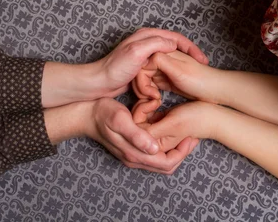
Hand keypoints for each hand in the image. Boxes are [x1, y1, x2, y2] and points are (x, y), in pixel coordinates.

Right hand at [84, 98, 198, 173]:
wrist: (85, 114)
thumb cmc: (102, 113)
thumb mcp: (120, 120)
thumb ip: (137, 135)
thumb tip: (154, 148)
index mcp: (135, 154)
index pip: (167, 163)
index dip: (183, 152)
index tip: (192, 136)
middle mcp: (135, 158)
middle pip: (166, 165)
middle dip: (182, 152)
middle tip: (193, 135)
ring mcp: (133, 154)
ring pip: (161, 160)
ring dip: (175, 149)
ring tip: (183, 132)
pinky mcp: (131, 147)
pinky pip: (154, 154)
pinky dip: (165, 145)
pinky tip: (168, 130)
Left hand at [93, 28, 208, 98]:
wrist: (99, 83)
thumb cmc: (114, 69)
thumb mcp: (136, 53)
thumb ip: (155, 44)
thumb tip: (173, 43)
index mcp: (147, 35)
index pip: (176, 37)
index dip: (191, 48)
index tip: (202, 61)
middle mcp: (147, 41)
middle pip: (176, 44)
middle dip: (190, 54)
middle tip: (203, 65)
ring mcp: (146, 53)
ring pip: (171, 55)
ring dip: (183, 62)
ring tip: (195, 72)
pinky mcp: (143, 65)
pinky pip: (164, 65)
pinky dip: (173, 70)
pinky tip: (179, 79)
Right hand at [132, 51, 214, 102]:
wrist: (215, 92)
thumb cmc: (200, 81)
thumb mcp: (178, 71)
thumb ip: (160, 61)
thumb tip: (144, 58)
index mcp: (165, 52)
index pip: (142, 63)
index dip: (141, 79)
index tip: (150, 93)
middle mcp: (163, 58)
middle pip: (142, 70)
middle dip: (142, 85)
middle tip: (150, 98)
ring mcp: (164, 69)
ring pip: (145, 77)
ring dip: (145, 89)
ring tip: (153, 100)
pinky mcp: (166, 79)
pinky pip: (151, 84)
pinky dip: (150, 92)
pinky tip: (156, 99)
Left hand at [134, 101, 215, 152]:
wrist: (212, 115)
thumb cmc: (195, 118)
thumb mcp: (172, 124)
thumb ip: (153, 131)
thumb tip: (134, 135)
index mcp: (157, 146)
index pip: (135, 131)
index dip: (140, 113)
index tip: (153, 103)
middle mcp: (155, 142)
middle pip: (135, 126)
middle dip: (142, 110)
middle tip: (154, 101)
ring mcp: (157, 133)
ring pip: (140, 120)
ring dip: (145, 108)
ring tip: (156, 101)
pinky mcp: (160, 124)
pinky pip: (146, 117)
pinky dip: (149, 108)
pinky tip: (157, 101)